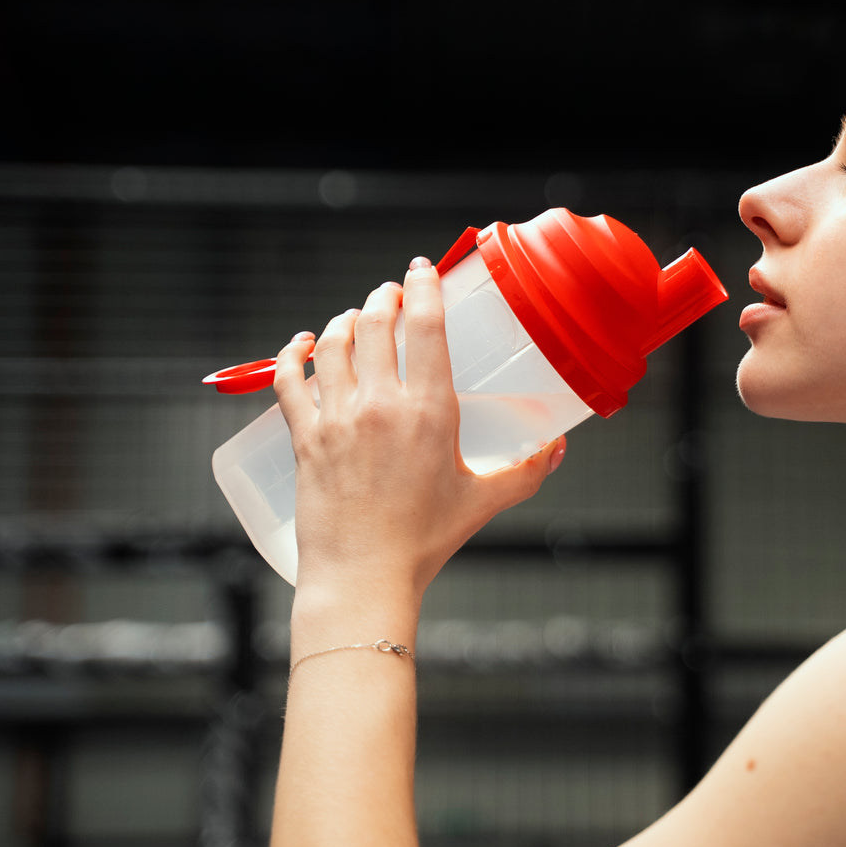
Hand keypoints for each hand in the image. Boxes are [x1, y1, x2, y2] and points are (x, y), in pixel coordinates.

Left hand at [272, 257, 564, 611]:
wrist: (364, 576)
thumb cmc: (425, 541)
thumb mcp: (483, 501)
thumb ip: (525, 472)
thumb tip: (556, 450)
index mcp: (430, 411)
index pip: (425, 325)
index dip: (423, 285)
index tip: (422, 269)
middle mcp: (380, 404)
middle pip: (375, 322)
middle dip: (383, 296)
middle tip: (391, 293)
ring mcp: (337, 418)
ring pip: (332, 343)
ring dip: (344, 319)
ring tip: (355, 317)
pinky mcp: (305, 437)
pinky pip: (289, 380)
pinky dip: (292, 354)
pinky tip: (300, 345)